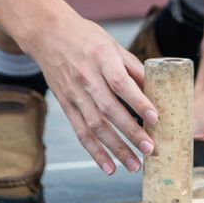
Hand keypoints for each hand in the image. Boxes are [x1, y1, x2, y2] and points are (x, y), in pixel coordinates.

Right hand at [23, 12, 157, 177]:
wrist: (48, 35)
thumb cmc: (86, 37)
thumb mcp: (112, 45)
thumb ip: (133, 68)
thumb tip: (155, 89)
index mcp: (102, 58)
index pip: (120, 83)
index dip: (138, 101)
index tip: (155, 117)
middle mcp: (86, 78)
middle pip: (109, 110)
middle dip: (131, 133)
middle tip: (150, 149)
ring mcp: (74, 94)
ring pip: (95, 127)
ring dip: (115, 149)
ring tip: (134, 165)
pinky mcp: (66, 105)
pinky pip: (80, 132)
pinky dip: (95, 152)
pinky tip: (109, 167)